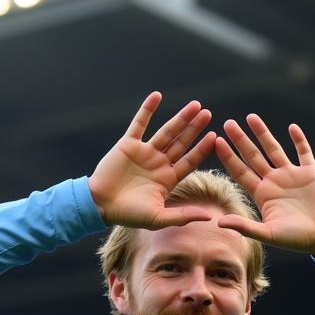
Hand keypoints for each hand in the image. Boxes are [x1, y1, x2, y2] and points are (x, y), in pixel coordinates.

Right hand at [88, 91, 216, 228]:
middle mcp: (158, 164)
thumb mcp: (158, 218)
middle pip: (181, 143)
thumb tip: (208, 217)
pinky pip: (139, 123)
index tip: (214, 137)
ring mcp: (144, 153)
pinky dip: (147, 109)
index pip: (189, 161)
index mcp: (167, 179)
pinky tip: (157, 96)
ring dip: (180, 118)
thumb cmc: (128, 215)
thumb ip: (182, 216)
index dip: (201, 149)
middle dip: (194, 129)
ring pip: (166, 131)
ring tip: (195, 105)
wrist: (100, 205)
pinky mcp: (128, 144)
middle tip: (207, 114)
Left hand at [215, 116, 314, 255]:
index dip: (228, 157)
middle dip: (241, 140)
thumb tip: (219, 223)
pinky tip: (292, 128)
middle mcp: (274, 182)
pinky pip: (304, 152)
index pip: (240, 172)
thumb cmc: (296, 239)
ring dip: (263, 133)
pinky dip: (299, 140)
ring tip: (251, 117)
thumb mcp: (268, 234)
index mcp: (262, 194)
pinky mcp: (311, 172)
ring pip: (274, 149)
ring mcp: (292, 175)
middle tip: (228, 123)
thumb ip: (245, 226)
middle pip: (253, 156)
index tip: (216, 141)